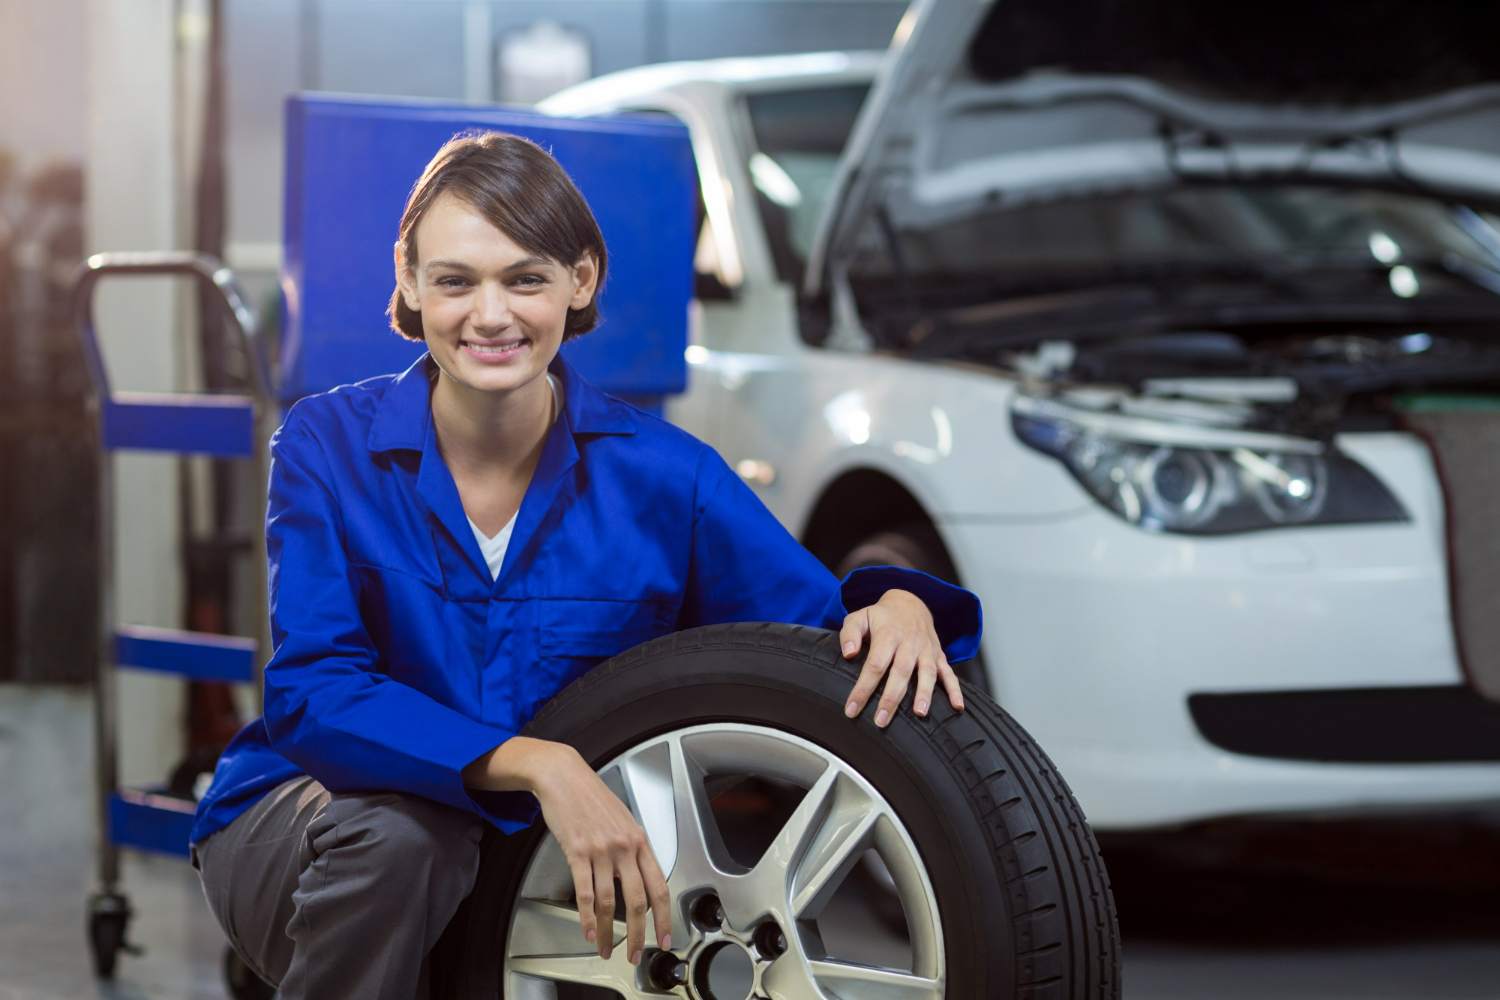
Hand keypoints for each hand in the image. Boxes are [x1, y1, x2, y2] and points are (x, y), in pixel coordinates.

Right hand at [463, 738, 670, 963]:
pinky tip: (588, 928)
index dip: (664, 917)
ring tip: (605, 946)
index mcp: (640, 839)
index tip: (664, 937)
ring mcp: (601, 850)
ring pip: (610, 902)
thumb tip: (639, 877)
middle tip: (635, 952)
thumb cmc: (592, 796)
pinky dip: (587, 917)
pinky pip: (585, 893)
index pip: (660, 886)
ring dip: (608, 931)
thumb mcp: (623, 819)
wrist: (564, 776)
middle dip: (638, 933)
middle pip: (638, 900)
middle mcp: (625, 846)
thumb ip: (633, 848)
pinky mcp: (577, 852)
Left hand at [840, 588, 963, 726]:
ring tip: (919, 713)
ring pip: (927, 673)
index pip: (875, 664)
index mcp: (888, 634)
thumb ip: (850, 633)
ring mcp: (927, 650)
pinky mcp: (939, 655)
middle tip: (882, 720)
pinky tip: (957, 706)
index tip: (852, 709)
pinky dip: (955, 689)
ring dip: (924, 693)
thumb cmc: (881, 617)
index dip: (863, 688)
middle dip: (891, 698)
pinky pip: (949, 673)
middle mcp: (910, 642)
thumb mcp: (859, 617)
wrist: (910, 603)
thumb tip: (849, 654)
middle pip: (901, 672)